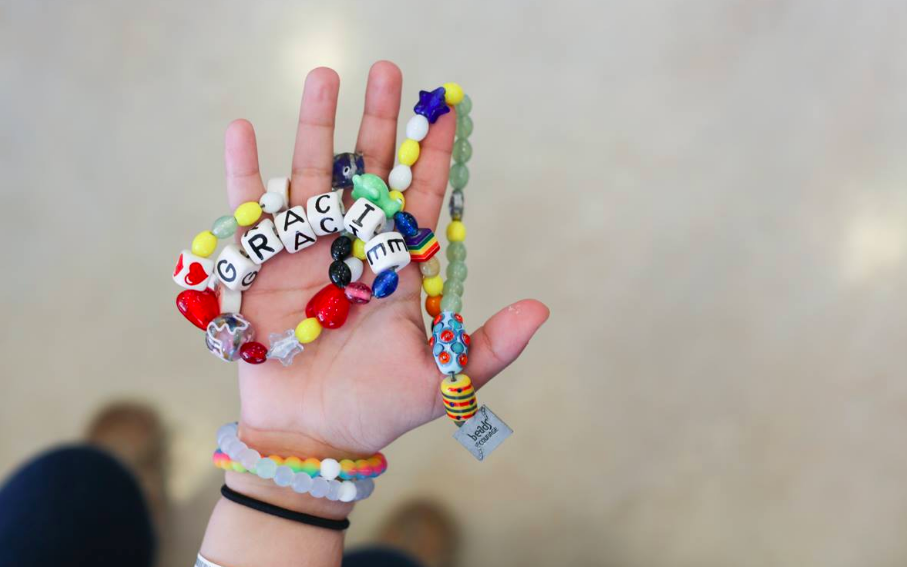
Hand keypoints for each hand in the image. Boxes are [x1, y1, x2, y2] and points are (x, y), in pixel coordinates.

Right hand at [223, 62, 548, 465]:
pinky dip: (244, 173)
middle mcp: (356, 247)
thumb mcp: (442, 381)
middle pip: (370, 172)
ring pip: (314, 176)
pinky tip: (243, 129)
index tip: (448, 106)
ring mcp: (308, 251)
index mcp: (400, 266)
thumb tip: (541, 308)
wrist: (314, 435)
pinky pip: (250, 211)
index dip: (434, 153)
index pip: (421, 197)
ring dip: (317, 127)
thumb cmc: (379, 409)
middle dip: (381, 123)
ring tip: (324, 75)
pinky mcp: (261, 266)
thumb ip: (489, 345)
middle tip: (389, 72)